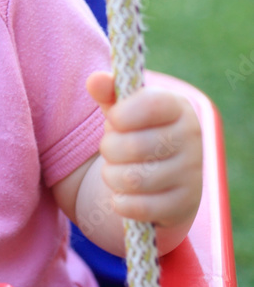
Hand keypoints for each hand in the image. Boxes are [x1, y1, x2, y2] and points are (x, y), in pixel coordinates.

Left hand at [86, 71, 201, 231]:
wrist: (163, 180)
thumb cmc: (137, 135)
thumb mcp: (122, 111)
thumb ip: (108, 94)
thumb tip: (95, 80)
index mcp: (177, 107)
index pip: (150, 104)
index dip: (122, 114)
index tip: (113, 120)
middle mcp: (191, 138)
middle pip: (133, 146)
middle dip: (109, 149)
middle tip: (111, 148)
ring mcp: (191, 174)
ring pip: (133, 179)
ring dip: (111, 176)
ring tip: (115, 170)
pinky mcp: (184, 206)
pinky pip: (138, 207)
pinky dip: (120, 202)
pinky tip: (123, 195)